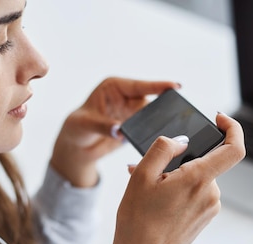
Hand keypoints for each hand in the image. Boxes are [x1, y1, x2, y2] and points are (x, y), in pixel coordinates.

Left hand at [50, 77, 179, 186]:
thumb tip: (118, 130)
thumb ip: (103, 126)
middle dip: (161, 108)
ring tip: (169, 131)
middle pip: (150, 102)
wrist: (77, 147)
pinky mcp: (136, 128)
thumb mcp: (85, 125)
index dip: (158, 86)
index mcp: (114, 87)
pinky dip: (155, 135)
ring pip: (152, 117)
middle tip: (176, 115)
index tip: (176, 86)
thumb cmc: (76, 128)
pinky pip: (150, 130)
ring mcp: (133, 113)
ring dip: (159, 124)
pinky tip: (162, 142)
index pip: (139, 86)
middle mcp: (126, 97)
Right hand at [110, 112, 245, 243]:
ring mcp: (209, 208)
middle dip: (182, 159)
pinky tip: (157, 200)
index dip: (232, 128)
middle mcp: (211, 194)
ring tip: (149, 189)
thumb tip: (182, 140)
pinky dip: (179, 190)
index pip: (234, 149)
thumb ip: (163, 148)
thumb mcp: (141, 176)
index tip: (218, 118)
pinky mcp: (204, 218)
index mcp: (199, 180)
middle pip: (206, 162)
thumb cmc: (138, 220)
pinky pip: (196, 194)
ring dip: (177, 176)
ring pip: (199, 178)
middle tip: (152, 168)